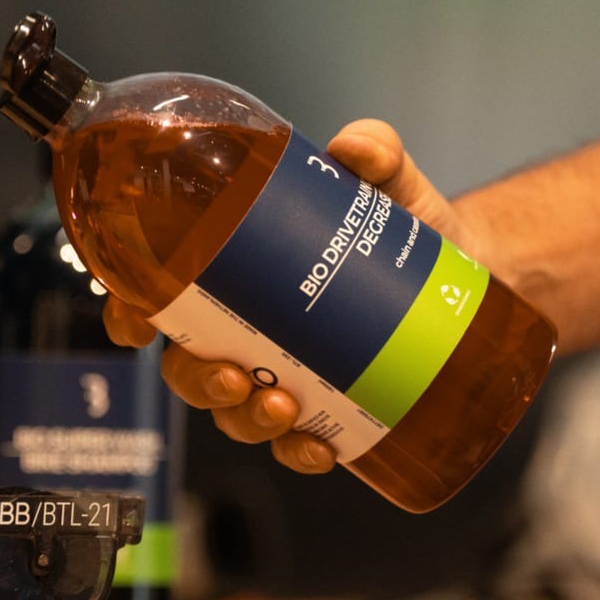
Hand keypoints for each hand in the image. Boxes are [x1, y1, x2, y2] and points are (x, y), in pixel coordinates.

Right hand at [103, 118, 471, 474]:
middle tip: (235, 375)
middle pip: (189, 369)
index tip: (136, 326)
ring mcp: (284, 373)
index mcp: (236, 273)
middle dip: (200, 382)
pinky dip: (300, 451)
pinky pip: (296, 445)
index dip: (131, 313)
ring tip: (282, 404)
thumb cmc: (406, 225)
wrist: (468, 271)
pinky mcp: (328, 408)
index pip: (163, 296)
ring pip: (235, 413)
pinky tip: (320, 447)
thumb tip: (355, 148)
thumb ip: (376, 152)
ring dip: (246, 419)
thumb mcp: (391, 183)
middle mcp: (248, 329)